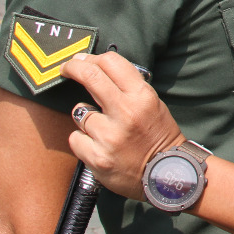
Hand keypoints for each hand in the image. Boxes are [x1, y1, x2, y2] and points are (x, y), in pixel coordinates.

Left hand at [61, 52, 184, 200]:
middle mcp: (126, 113)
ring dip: (85, 117)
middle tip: (66, 69)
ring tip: (103, 128)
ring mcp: (110, 136)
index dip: (90, 58)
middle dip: (72, 68)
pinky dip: (83, 141)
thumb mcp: (152, 103)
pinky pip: (76, 138)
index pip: (110, 62)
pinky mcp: (98, 158)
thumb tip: (96, 68)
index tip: (80, 60)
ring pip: (80, 111)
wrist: (167, 175)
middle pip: (90, 76)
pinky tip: (98, 146)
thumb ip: (127, 87)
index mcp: (142, 96)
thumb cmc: (158, 135)